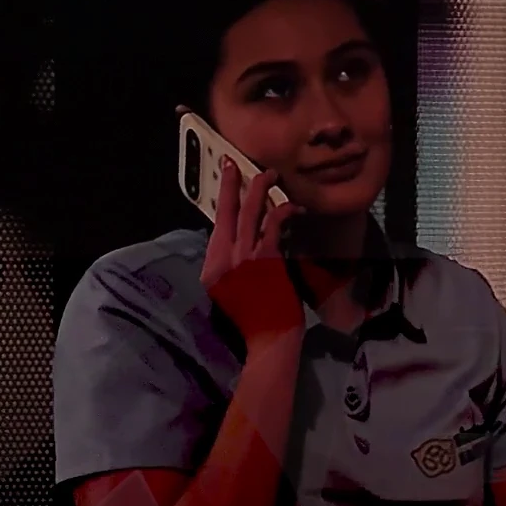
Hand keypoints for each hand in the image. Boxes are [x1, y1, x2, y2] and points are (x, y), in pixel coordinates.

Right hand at [200, 156, 306, 345]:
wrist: (269, 340)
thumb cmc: (255, 320)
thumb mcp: (230, 292)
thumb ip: (230, 267)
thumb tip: (238, 243)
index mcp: (211, 268)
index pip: (216, 227)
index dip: (220, 201)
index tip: (224, 180)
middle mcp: (222, 259)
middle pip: (226, 213)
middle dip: (232, 185)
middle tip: (236, 164)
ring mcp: (243, 258)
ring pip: (249, 213)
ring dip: (260, 190)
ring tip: (270, 175)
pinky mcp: (266, 259)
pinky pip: (274, 225)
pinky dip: (285, 212)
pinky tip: (294, 207)